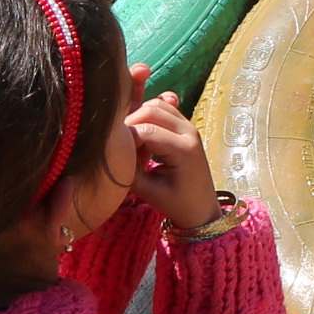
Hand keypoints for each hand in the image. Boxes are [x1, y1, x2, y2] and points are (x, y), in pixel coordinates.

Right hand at [126, 89, 217, 229]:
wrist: (201, 207)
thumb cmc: (176, 203)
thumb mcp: (147, 191)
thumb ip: (129, 168)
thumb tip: (112, 148)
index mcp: (184, 149)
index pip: (146, 130)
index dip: (125, 138)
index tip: (115, 153)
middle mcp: (189, 131)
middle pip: (151, 110)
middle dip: (130, 124)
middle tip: (121, 147)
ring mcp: (189, 126)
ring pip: (156, 105)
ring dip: (139, 119)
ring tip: (133, 144)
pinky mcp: (185, 125)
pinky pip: (163, 109)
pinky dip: (148, 117)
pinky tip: (142, 138)